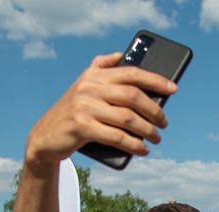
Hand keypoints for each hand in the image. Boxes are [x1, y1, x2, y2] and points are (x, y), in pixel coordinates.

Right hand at [25, 52, 175, 166]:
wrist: (45, 136)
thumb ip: (100, 68)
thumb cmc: (72, 112)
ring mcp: (85, 107)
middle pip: (132, 96)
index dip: (154, 80)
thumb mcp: (83, 85)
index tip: (173, 89)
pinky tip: (143, 149)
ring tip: (156, 138)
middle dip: (154, 110)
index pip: (130, 73)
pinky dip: (134, 145)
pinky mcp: (81, 127)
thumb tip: (120, 54)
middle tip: (164, 122)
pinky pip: (116, 137)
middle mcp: (89, 88)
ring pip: (127, 118)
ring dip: (147, 130)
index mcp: (94, 76)